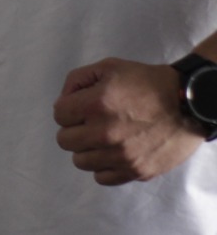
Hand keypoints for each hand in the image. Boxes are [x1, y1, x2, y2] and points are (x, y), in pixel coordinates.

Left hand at [53, 57, 203, 184]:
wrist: (186, 103)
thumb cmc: (146, 82)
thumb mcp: (108, 67)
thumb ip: (77, 80)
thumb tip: (63, 100)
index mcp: (96, 104)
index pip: (59, 114)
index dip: (68, 108)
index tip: (82, 106)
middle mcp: (106, 133)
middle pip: (65, 140)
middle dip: (74, 129)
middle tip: (90, 122)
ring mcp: (122, 156)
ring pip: (80, 161)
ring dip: (87, 149)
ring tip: (103, 138)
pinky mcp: (137, 171)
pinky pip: (102, 177)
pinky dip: (103, 167)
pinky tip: (112, 153)